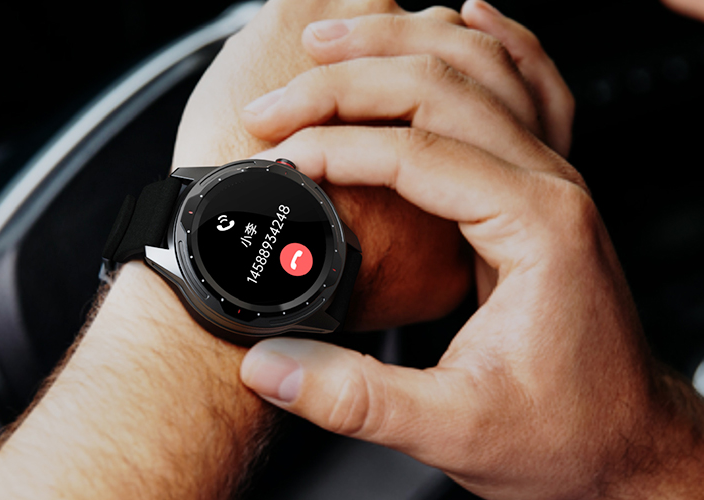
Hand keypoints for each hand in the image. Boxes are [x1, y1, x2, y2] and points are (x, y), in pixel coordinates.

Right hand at [239, 48, 703, 498]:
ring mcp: (552, 180)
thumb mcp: (452, 429)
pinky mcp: (543, 190)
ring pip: (479, 68)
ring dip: (399, 45)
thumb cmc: (565, 434)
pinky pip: (526, 87)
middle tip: (277, 103)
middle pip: (442, 89)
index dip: (336, 148)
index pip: (417, 153)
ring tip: (331, 43)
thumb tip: (269, 365)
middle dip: (347, 85)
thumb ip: (354, 398)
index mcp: (534, 229)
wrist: (627, 444)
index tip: (280, 159)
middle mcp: (551, 187)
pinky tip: (463, 18)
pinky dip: (487, 43)